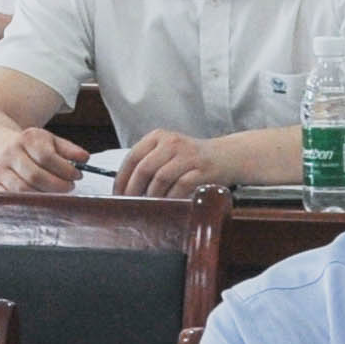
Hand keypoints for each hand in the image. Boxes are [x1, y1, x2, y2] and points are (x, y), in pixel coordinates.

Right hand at [0, 125, 87, 193]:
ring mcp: (0, 171)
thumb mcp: (50, 141)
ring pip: (22, 189)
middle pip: (34, 175)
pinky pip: (10, 198)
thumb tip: (85, 158)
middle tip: (69, 187)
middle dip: (57, 185)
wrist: (1, 148)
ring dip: (44, 195)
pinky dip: (26, 202)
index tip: (77, 175)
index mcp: (26, 139)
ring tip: (56, 193)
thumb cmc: (32, 148)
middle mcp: (10, 154)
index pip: (46, 157)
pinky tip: (39, 199)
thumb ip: (69, 149)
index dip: (65, 169)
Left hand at [112, 129, 229, 196]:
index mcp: (158, 137)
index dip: (122, 178)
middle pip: (144, 168)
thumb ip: (148, 163)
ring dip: (152, 196)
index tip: (117, 195)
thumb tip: (124, 188)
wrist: (227, 156)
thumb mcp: (168, 152)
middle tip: (130, 204)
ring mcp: (188, 155)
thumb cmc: (192, 159)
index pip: (132, 157)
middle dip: (134, 190)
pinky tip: (168, 205)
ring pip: (161, 178)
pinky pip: (181, 186)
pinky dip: (171, 198)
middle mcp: (172, 143)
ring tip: (149, 206)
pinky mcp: (202, 169)